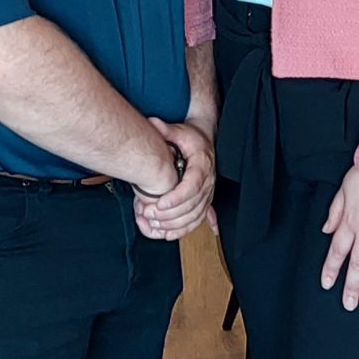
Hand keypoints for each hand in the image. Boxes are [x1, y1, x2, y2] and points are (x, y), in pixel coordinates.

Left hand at [135, 118, 215, 239]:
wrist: (205, 142)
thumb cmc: (192, 139)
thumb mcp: (180, 131)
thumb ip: (166, 130)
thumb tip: (153, 123)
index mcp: (203, 166)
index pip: (192, 186)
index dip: (176, 198)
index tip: (159, 203)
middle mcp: (208, 182)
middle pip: (192, 205)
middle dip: (170, 214)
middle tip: (149, 215)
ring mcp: (208, 194)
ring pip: (195, 216)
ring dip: (175, 224)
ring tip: (155, 225)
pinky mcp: (204, 201)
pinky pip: (198, 220)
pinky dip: (184, 230)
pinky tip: (169, 235)